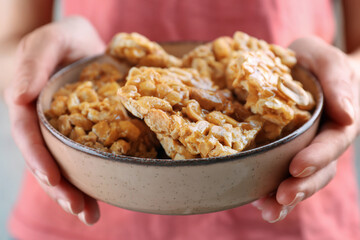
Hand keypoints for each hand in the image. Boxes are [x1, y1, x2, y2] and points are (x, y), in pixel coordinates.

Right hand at [4, 16, 104, 224]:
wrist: (78, 43)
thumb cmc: (61, 39)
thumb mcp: (49, 40)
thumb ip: (33, 62)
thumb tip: (19, 97)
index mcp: (31, 105)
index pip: (29, 136)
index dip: (39, 159)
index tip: (53, 179)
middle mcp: (45, 124)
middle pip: (47, 161)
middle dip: (60, 188)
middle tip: (80, 210)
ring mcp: (64, 132)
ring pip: (65, 166)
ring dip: (76, 193)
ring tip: (91, 216)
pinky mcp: (84, 133)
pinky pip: (85, 158)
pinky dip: (92, 178)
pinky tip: (104, 197)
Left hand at [251, 36, 359, 221]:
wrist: (300, 69)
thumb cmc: (313, 62)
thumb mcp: (324, 58)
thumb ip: (336, 79)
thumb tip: (347, 114)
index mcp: (337, 119)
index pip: (333, 142)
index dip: (317, 157)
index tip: (297, 167)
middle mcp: (323, 140)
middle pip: (320, 171)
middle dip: (302, 187)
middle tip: (281, 197)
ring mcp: (306, 150)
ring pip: (303, 180)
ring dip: (287, 198)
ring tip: (266, 210)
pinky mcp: (286, 154)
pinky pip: (283, 175)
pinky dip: (273, 191)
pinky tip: (257, 201)